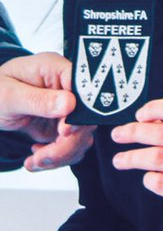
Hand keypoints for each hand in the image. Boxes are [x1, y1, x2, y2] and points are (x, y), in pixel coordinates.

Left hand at [0, 53, 95, 170]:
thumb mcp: (8, 96)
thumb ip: (37, 100)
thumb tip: (70, 104)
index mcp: (56, 69)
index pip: (84, 87)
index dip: (80, 111)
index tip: (64, 132)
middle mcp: (67, 87)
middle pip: (86, 117)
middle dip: (67, 143)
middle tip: (44, 157)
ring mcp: (67, 108)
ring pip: (82, 135)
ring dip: (61, 154)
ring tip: (35, 161)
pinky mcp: (63, 126)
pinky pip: (72, 145)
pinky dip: (57, 158)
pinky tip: (37, 158)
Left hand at [111, 97, 162, 220]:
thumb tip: (146, 119)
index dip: (154, 108)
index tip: (139, 115)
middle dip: (135, 132)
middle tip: (118, 135)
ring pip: (159, 159)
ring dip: (132, 158)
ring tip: (119, 160)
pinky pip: (162, 183)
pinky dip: (148, 179)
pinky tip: (147, 178)